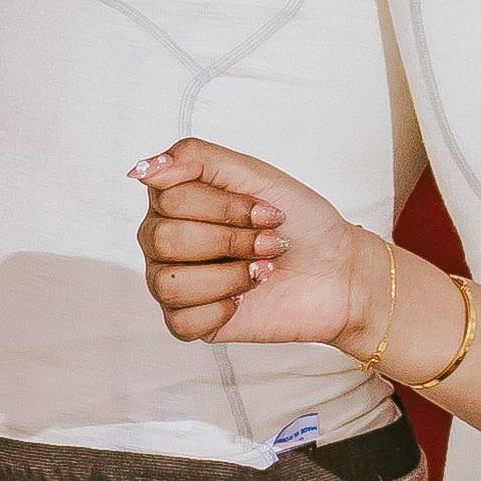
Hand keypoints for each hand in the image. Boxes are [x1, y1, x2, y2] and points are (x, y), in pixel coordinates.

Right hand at [131, 140, 396, 357]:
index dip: (223, 207)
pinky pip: (180, 321)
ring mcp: (175, 283)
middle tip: (268, 243)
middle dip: (229, 240)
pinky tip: (244, 300)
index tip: (266, 211)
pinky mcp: (190, 322)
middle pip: (163, 239)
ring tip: (262, 271)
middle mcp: (164, 242)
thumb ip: (194, 158)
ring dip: (228, 276)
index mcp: (174, 202)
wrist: (339, 272)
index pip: (168, 199)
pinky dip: (220, 309)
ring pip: (167, 283)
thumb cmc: (300, 222)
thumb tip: (141, 169)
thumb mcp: (252, 173)